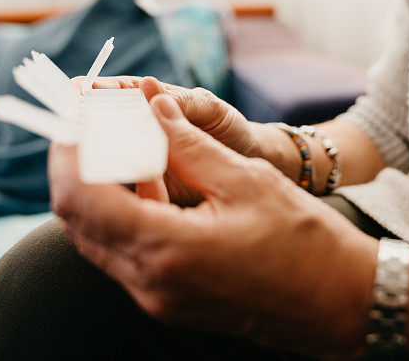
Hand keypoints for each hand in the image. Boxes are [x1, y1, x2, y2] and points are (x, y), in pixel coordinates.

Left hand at [48, 94, 377, 357]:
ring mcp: (157, 297)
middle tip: (88, 126)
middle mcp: (150, 283)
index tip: (73, 118)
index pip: (84, 199)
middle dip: (76, 167)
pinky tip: (152, 181)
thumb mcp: (245, 179)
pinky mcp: (169, 299)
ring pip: (99, 237)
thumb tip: (152, 107)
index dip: (69, 153)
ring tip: (118, 144)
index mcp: (167, 251)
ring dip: (99, 189)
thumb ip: (188, 143)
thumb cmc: (303, 241)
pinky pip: (127, 252)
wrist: (339, 301)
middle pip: (80, 220)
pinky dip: (126, 212)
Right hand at [74, 75, 261, 204]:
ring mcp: (135, 163)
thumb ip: (183, 102)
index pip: (111, 93)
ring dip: (91, 159)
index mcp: (146, 104)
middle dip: (83, 126)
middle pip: (97, 127)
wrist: (249, 169)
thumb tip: (148, 88)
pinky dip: (110, 191)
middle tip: (72, 127)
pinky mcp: (141, 194)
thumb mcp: (211, 110)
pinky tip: (105, 190)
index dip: (93, 91)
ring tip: (83, 158)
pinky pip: (119, 192)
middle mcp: (134, 133)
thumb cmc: (228, 130)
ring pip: (102, 160)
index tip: (77, 89)